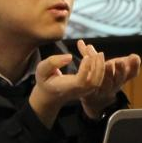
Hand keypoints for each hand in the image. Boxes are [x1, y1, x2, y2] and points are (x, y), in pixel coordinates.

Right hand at [25, 41, 139, 126]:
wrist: (50, 95)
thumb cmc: (45, 81)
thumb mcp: (42, 70)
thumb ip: (53, 62)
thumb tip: (70, 57)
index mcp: (68, 87)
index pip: (81, 81)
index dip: (86, 69)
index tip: (86, 56)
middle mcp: (80, 90)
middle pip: (95, 79)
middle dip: (95, 62)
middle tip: (89, 47)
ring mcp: (86, 90)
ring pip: (99, 76)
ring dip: (98, 61)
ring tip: (89, 47)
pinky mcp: (90, 86)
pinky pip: (98, 74)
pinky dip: (96, 62)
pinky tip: (89, 52)